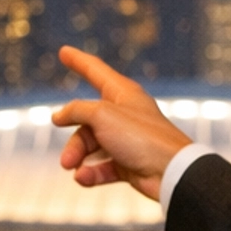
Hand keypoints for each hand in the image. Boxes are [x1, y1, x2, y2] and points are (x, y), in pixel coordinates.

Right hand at [51, 46, 191, 199]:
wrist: (170, 172)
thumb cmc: (142, 137)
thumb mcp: (102, 115)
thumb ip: (77, 111)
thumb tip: (60, 115)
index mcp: (123, 93)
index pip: (96, 71)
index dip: (78, 61)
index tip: (64, 51)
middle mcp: (124, 114)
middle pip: (87, 121)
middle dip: (74, 142)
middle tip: (66, 159)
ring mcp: (127, 139)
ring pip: (92, 146)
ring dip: (79, 158)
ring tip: (73, 169)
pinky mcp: (129, 163)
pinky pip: (103, 167)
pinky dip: (92, 173)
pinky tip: (84, 179)